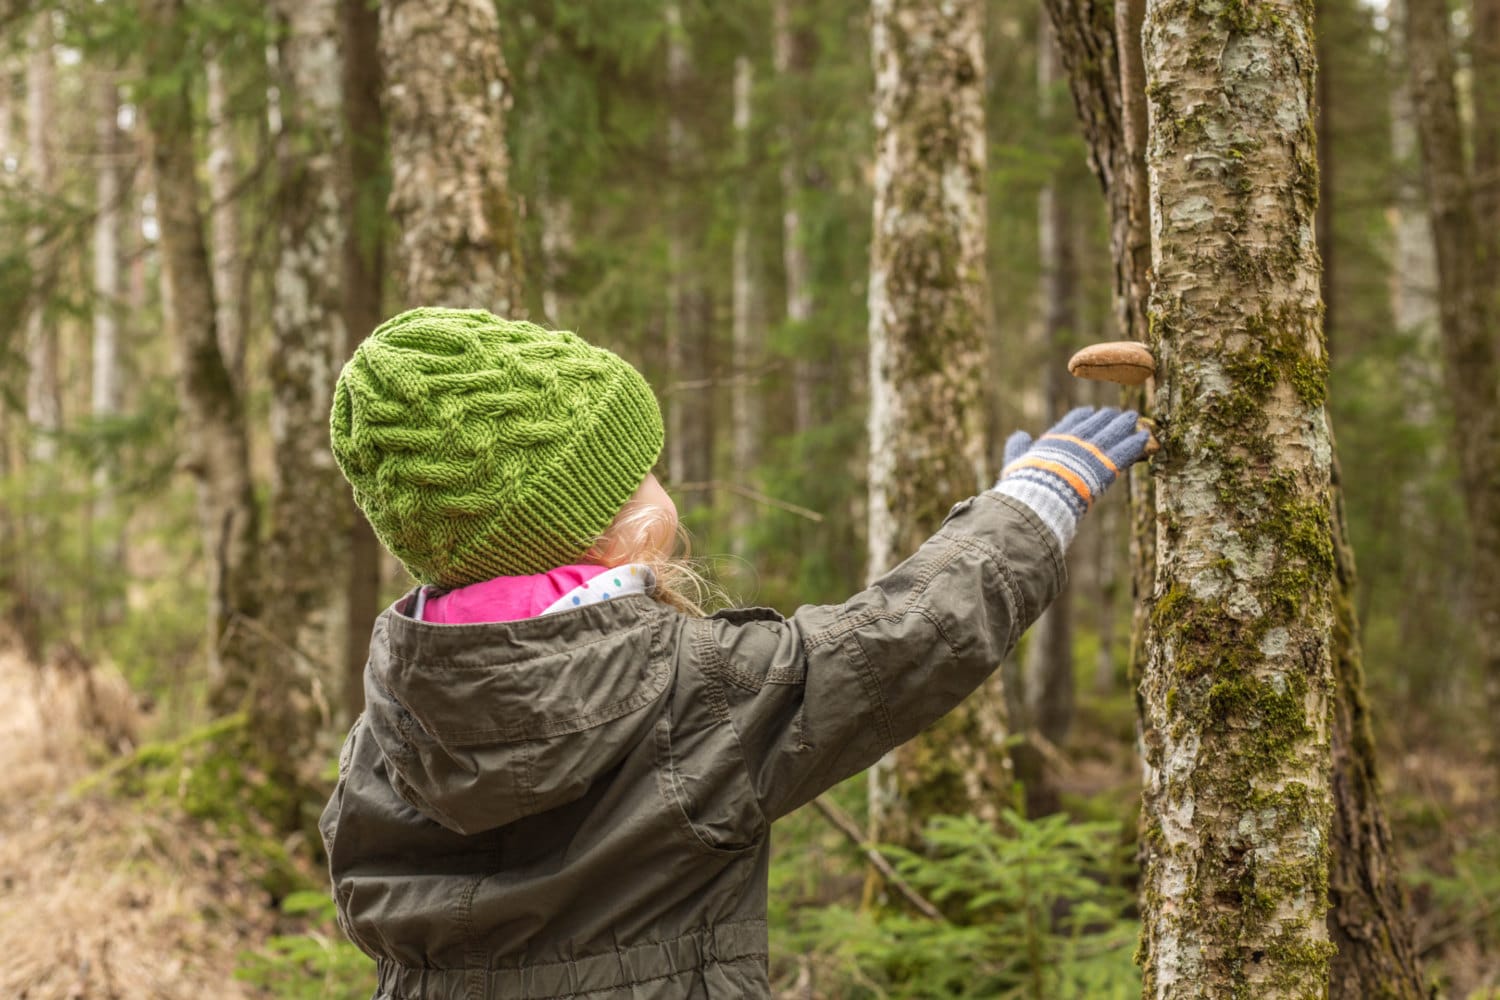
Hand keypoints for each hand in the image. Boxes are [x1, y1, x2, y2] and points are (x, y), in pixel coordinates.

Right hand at [991, 407, 1150, 548]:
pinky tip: (1145, 435)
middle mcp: (1075, 442)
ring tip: (1133, 416)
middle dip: (1106, 417)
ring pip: (1112, 434)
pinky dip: (1135, 443)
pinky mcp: (1106, 468)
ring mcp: (1092, 454)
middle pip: (1095, 424)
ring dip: (1124, 424)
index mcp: (1055, 441)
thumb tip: (1020, 435)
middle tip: (1116, 412)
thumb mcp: (1014, 462)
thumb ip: (1017, 447)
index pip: (1072, 421)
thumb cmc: (1024, 484)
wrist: (1039, 499)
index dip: (1082, 415)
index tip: (1090, 411)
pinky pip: (1125, 452)